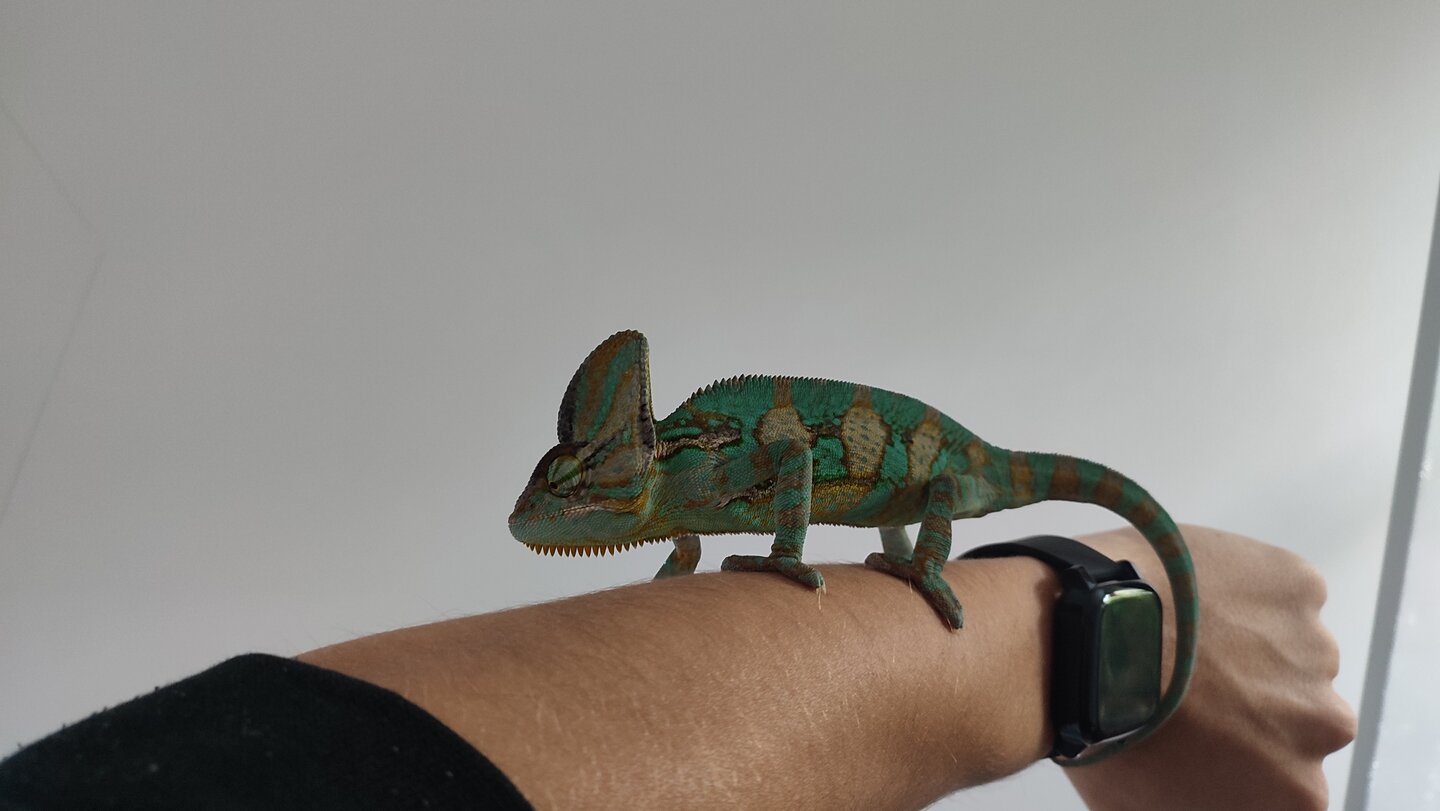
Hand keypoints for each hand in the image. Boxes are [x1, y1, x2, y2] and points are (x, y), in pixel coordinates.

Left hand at [1068, 525, 1356, 810]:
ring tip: (1185, 637)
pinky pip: (1283, 590)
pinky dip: (1249, 590)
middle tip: (1194, 685)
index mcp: (1297, 792)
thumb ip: (1208, 800)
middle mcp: (1324, 725)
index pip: (1289, 783)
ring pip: (1294, 650)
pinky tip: (1195, 598)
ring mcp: (1315, 650)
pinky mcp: (1300, 586)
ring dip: (1252, 644)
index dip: (1247, 760)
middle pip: (1300, 715)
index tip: (1213, 740)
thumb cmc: (1106, 726)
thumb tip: (1208, 788)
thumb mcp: (1149, 806)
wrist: (1089, 639)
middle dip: (1257, 702)